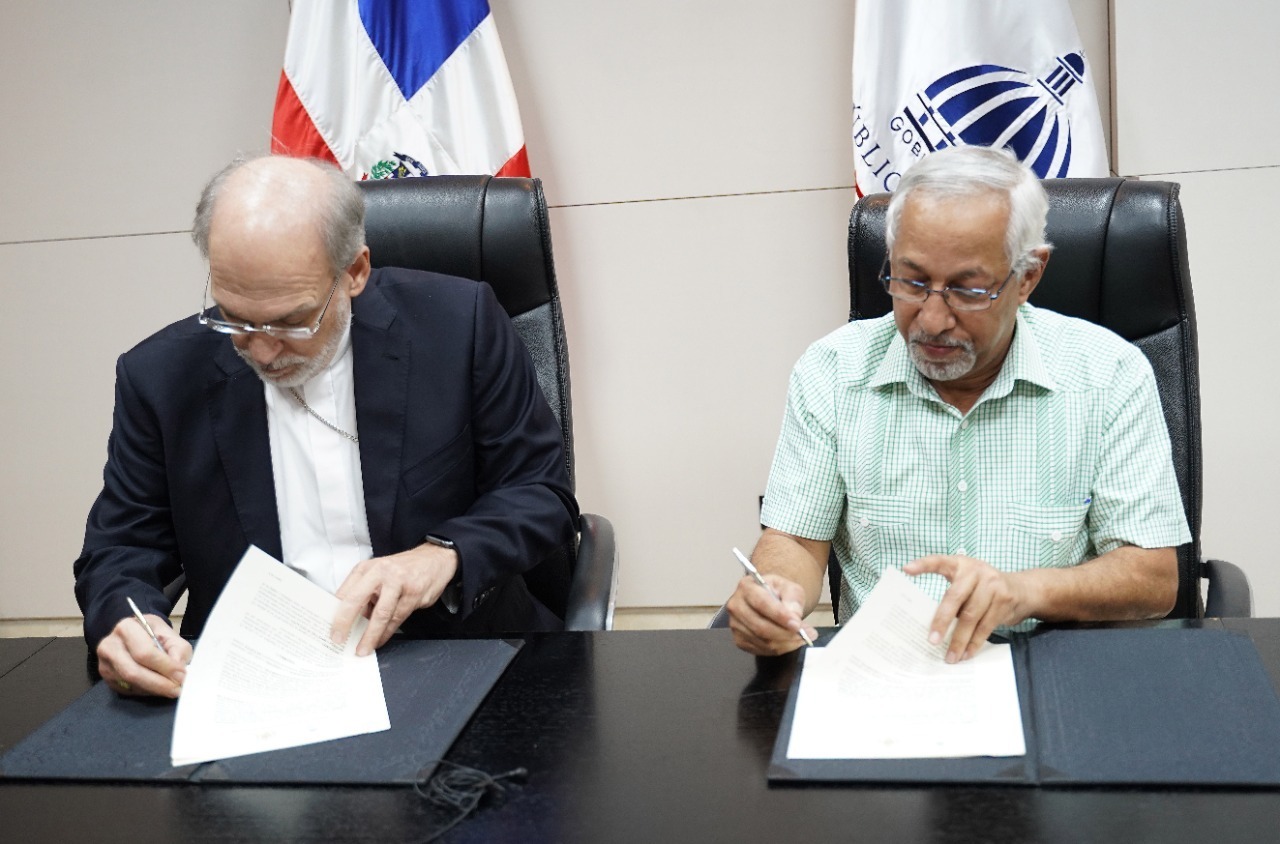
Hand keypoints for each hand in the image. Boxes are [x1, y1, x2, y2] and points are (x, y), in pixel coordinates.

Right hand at [96, 614, 190, 698]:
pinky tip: (157, 688)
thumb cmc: (154, 634)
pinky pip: (127, 690)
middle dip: (159, 683)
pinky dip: (146, 692)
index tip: (181, 675)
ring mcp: (104, 663)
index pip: (144, 653)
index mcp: (126, 628)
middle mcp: (110, 646)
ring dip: (154, 689)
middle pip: (133, 672)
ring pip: (130, 683)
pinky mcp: (106, 678)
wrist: (137, 635)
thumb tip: (178, 671)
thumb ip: (178, 650)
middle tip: (177, 688)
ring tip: (171, 689)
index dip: (164, 667)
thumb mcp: (170, 635)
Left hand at [331, 544, 458, 655]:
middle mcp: (379, 573)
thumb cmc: (403, 570)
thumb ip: (364, 593)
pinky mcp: (413, 593)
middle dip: (345, 623)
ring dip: (370, 636)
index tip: (329, 630)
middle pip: (356, 600)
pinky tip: (380, 640)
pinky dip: (386, 633)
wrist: (435, 559)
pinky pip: (396, 618)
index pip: (344, 593)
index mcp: (366, 569)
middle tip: (338, 640)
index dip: (335, 613)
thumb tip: (350, 620)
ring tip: (363, 649)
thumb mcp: (378, 574)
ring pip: (380, 614)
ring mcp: (397, 583)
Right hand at [726, 573, 817, 655]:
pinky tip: (789, 641)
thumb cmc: (777, 592)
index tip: (797, 625)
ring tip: (802, 637)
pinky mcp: (739, 640)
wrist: (768, 599)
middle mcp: (736, 606)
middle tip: (805, 634)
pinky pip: (762, 650)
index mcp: (746, 586)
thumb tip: (794, 616)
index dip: (780, 616)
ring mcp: (735, 625)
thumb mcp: (789, 587)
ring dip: (786, 643)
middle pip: (761, 627)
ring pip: (763, 641)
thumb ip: (793, 599)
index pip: (762, 603)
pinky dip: (780, 649)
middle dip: (786, 634)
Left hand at [904, 554, 1033, 662]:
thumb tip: (932, 624)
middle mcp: (976, 572)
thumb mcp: (967, 582)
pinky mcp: (1004, 601)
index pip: (939, 561)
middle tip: (931, 640)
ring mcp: (992, 585)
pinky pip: (986, 627)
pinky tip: (966, 654)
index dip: (923, 565)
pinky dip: (974, 643)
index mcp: (960, 564)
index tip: (906, 569)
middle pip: (955, 598)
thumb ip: (952, 594)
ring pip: (971, 617)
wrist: (1023, 589)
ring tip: (950, 657)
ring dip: (959, 640)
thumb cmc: (983, 588)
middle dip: (942, 621)